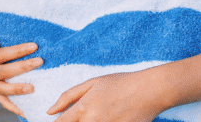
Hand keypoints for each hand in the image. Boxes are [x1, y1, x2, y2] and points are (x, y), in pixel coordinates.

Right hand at [0, 32, 42, 115]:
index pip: (1, 55)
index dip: (17, 51)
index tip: (34, 46)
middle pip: (4, 72)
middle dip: (23, 67)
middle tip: (40, 61)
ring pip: (3, 89)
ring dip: (18, 89)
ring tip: (32, 88)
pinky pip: (3, 101)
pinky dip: (13, 107)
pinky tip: (25, 111)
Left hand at [49, 72, 163, 121]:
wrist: (150, 90)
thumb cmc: (122, 83)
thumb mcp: (94, 83)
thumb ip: (69, 96)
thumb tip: (50, 111)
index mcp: (83, 108)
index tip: (62, 121)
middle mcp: (91, 121)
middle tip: (86, 116)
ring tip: (100, 115)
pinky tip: (110, 118)